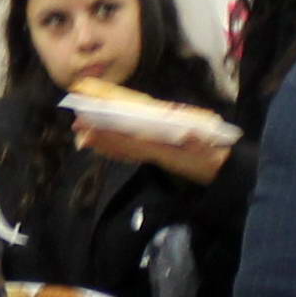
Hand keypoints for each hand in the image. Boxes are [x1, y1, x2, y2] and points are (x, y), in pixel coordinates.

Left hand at [66, 122, 230, 183]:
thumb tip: (190, 137)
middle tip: (77, 125)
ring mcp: (152, 154)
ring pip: (122, 149)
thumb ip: (199, 144)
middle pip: (121, 145)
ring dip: (103, 141)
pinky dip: (115, 145)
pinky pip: (129, 150)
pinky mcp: (154, 153)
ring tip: (83, 132)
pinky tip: (105, 141)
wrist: (218, 171)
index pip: (131, 143)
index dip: (110, 136)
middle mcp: (152, 153)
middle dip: (99, 136)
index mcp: (162, 150)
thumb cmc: (212, 156)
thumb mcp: (208, 150)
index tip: (91, 128)